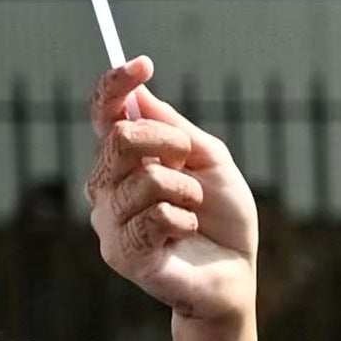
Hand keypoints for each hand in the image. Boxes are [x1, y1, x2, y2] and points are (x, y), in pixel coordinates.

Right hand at [85, 58, 261, 329]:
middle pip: (120, 139)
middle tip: (190, 164)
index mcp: (125, 161)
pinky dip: (184, 221)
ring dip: (186, 192)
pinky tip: (186, 233)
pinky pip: (154, 217)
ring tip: (194, 212)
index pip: (105, 116)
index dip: (115, 86)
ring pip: (145, 181)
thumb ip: (178, 130)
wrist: (235, 276)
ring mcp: (108, 221)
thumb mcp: (212, 164)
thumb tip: (141, 95)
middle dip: (168, 143)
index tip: (142, 64)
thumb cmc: (222, 220)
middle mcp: (106, 187)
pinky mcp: (121, 254)